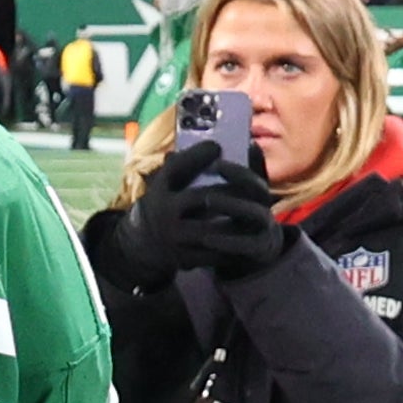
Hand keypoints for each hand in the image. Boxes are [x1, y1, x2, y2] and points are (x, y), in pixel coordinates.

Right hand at [131, 140, 288, 281]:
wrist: (147, 244)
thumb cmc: (170, 203)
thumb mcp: (170, 184)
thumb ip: (188, 165)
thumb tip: (219, 144)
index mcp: (160, 189)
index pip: (176, 169)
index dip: (195, 156)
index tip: (217, 146)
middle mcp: (164, 211)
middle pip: (203, 198)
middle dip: (230, 192)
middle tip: (251, 187)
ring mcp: (174, 237)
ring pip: (212, 229)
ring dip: (235, 221)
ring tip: (255, 211)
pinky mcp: (184, 258)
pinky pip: (214, 253)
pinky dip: (232, 245)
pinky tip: (246, 235)